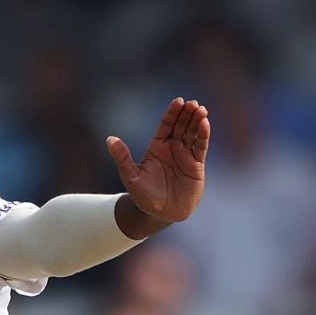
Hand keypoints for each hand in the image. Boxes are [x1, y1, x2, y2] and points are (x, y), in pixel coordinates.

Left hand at [107, 98, 209, 224]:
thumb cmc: (142, 195)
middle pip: (181, 125)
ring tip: (201, 110)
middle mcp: (172, 148)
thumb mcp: (130, 176)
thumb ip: (122, 157)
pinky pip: (200, 146)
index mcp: (156, 147)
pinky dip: (203, 135)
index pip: (166, 125)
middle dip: (187, 113)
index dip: (172, 113)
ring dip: (197, 121)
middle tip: (193, 103)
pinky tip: (205, 124)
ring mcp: (185, 155)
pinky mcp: (196, 164)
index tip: (179, 101)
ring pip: (193, 133)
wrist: (159, 213)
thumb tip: (110, 139)